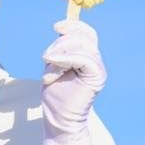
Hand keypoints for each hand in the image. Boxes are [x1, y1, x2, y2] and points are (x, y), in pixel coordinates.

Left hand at [41, 18, 106, 141]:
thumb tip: (60, 30)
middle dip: (60, 44)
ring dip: (60, 55)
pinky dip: (66, 60)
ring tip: (49, 72)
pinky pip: (84, 58)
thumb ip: (59, 51)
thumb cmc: (56, 96)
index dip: (73, 25)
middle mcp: (95, 61)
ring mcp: (98, 69)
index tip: (56, 27)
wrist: (60, 119)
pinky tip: (54, 70)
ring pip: (82, 46)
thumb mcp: (53, 67)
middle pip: (82, 37)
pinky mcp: (97, 77)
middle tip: (46, 60)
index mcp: (87, 58)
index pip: (86, 33)